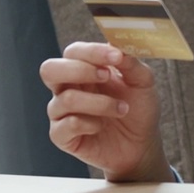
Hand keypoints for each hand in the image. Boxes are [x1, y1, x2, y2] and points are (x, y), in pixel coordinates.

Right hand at [39, 42, 172, 181]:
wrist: (142, 145)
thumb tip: (117, 47)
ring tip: (121, 109)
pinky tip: (101, 127)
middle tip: (106, 76)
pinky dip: (88, 124)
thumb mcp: (143, 82)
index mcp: (85, 70)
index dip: (92, 52)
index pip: (74, 52)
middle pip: (50, 69)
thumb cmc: (138, 109)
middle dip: (79, 70)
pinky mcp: (62, 136)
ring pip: (65, 99)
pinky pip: (65, 126)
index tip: (116, 56)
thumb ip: (131, 63)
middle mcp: (68, 88)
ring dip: (98, 103)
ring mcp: (62, 112)